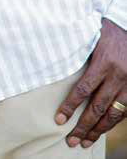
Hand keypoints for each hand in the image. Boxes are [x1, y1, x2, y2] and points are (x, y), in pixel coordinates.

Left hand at [55, 18, 126, 147]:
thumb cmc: (106, 29)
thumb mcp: (90, 33)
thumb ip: (76, 47)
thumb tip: (51, 53)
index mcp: (103, 62)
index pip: (83, 90)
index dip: (70, 106)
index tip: (59, 119)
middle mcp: (116, 76)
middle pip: (97, 108)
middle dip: (83, 127)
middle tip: (70, 141)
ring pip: (112, 114)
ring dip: (98, 131)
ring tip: (85, 142)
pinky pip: (123, 111)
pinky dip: (112, 122)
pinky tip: (101, 130)